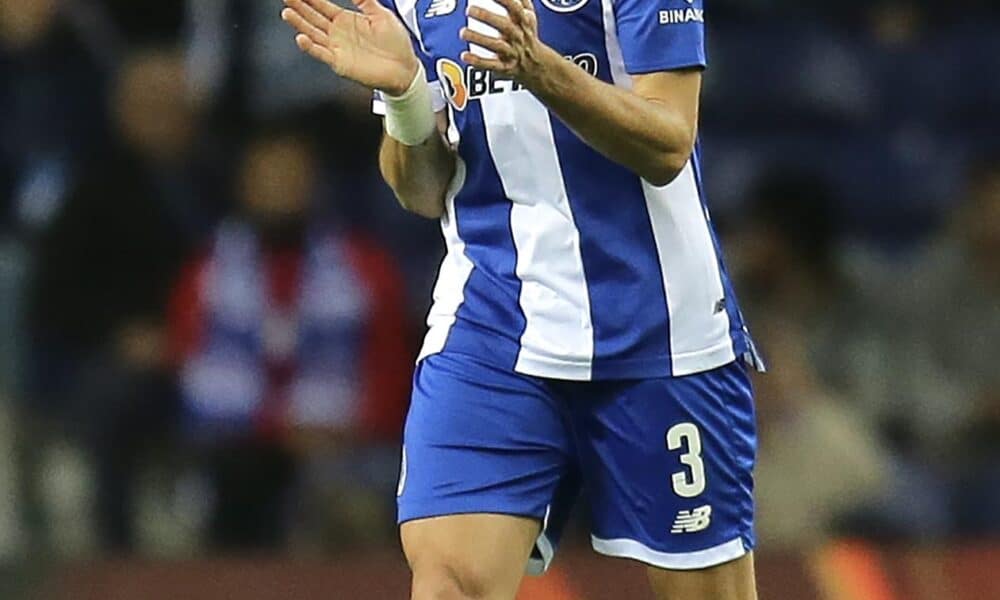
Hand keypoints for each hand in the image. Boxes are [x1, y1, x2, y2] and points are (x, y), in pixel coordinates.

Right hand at [282, 0, 419, 95]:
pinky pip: (322, 54)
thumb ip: (365, 0)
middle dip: (298, 6)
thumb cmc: (396, 43)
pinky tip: (301, 37)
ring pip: (313, 33)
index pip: (321, 5)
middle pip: (312, 17)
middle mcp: (337, 33)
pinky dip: (311, 47)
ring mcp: (337, 48)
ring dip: (299, 24)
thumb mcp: (381, 14)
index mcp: (345, 19)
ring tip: (287, 12)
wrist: (405, 69)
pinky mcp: (340, 63)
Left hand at [459, 0, 555, 87]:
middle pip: (505, 26)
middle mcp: (518, 36)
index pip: (515, 8)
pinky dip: (478, 62)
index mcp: (524, 21)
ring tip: (463, 33)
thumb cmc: (527, 35)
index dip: (504, 0)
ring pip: (496, 46)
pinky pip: (492, 65)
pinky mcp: (505, 67)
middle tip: (469, 10)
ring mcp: (512, 52)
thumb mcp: (529, 15)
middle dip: (487, 16)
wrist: (536, 64)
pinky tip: (465, 56)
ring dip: (479, 39)